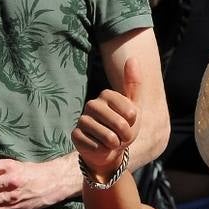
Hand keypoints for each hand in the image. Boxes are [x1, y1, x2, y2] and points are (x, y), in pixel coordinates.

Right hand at [72, 58, 141, 177]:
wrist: (109, 149)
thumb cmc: (123, 127)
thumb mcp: (134, 107)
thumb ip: (134, 84)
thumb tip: (132, 58)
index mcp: (106, 95)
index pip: (130, 111)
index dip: (133, 122)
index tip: (129, 122)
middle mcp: (92, 104)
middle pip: (120, 124)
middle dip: (125, 136)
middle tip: (120, 136)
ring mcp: (82, 119)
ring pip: (108, 137)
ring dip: (115, 144)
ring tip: (111, 142)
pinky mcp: (75, 135)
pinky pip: (97, 146)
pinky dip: (102, 150)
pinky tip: (99, 147)